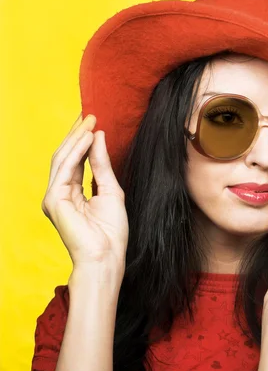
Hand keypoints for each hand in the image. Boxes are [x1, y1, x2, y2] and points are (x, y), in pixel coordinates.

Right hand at [41, 113, 128, 270]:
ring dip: (76, 138)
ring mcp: (54, 196)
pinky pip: (65, 168)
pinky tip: (87, 138)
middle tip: (90, 115)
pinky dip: (76, 151)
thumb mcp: (111, 190)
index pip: (75, 160)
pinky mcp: (54, 199)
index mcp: (72, 193)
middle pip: (66, 156)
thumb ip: (102, 164)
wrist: (107, 255)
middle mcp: (60, 193)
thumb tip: (98, 136)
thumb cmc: (111, 231)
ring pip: (62, 159)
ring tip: (90, 121)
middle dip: (77, 134)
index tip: (94, 122)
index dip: (83, 140)